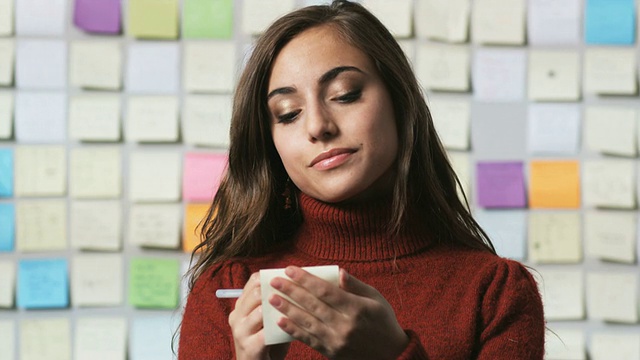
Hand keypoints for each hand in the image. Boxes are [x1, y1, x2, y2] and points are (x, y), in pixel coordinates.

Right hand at [228, 272, 289, 359]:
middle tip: (295, 290)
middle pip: (256, 293)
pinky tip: (292, 326)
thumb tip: (298, 283)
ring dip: (279, 308)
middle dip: (276, 290)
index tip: (288, 276)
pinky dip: (281, 327)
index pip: (253, 282)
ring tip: (295, 307)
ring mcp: (240, 332)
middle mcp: (236, 316)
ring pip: (260, 310)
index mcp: (240, 306)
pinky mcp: (249, 347)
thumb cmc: (267, 341)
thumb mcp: (267, 319)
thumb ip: (275, 302)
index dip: (270, 277)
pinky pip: (267, 333)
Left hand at [268, 266, 408, 358]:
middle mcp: (345, 325)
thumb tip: (339, 271)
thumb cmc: (383, 322)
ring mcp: (338, 341)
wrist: (392, 356)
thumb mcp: (376, 299)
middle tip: (274, 281)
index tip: (290, 269)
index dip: (306, 279)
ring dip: (287, 310)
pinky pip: (309, 340)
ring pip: (308, 322)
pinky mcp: (332, 353)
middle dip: (291, 291)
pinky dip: (294, 330)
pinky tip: (280, 321)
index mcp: (357, 308)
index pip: (326, 291)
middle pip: (313, 305)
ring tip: (272, 299)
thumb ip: (356, 285)